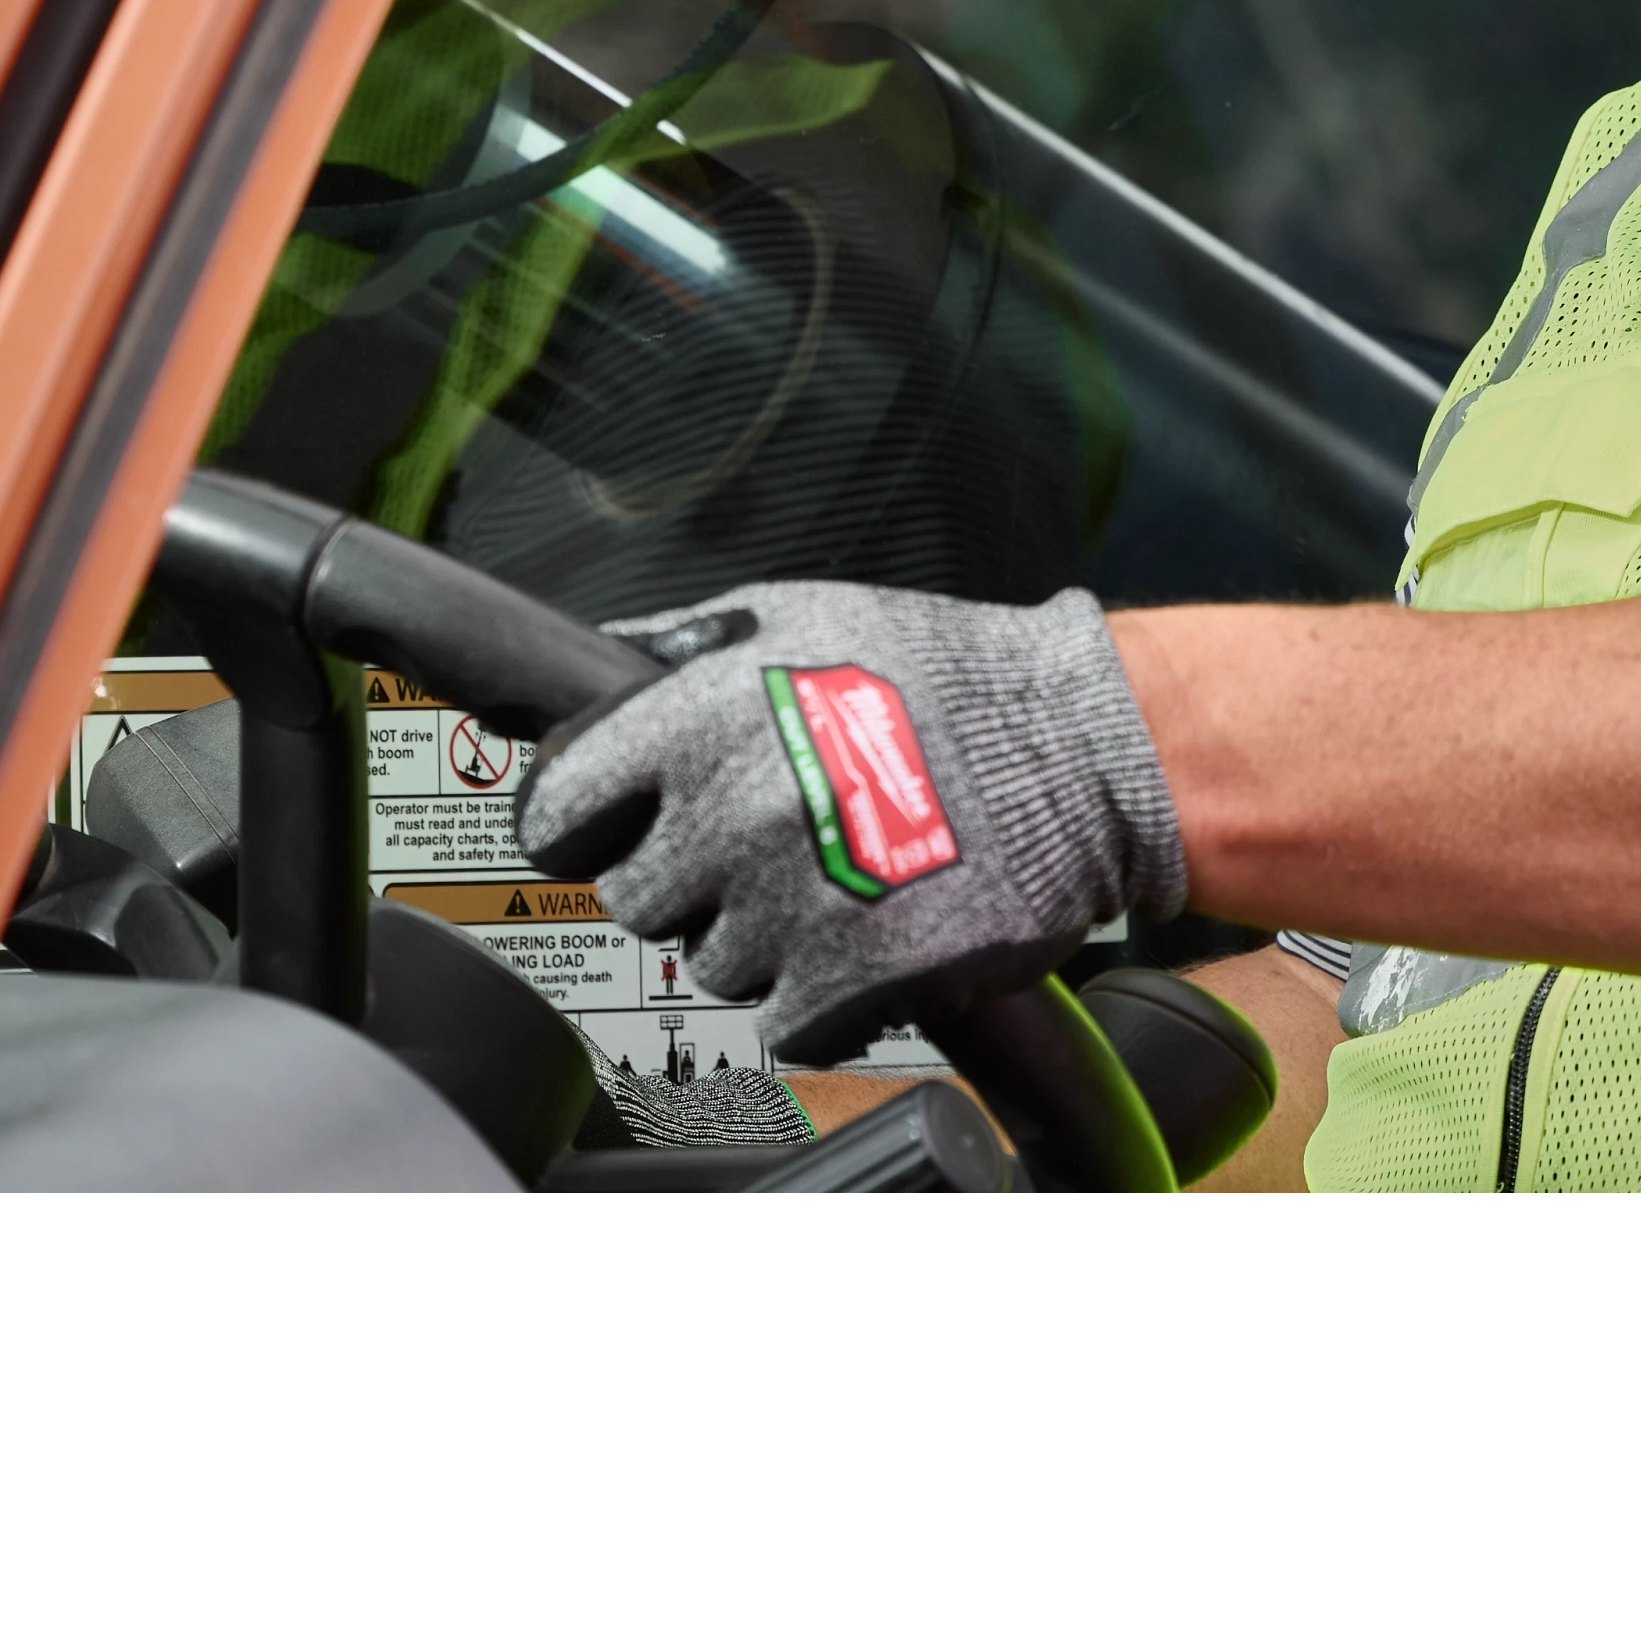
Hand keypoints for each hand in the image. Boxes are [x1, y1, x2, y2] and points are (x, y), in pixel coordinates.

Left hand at [515, 580, 1185, 1066]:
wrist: (1081, 746)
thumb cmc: (947, 675)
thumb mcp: (803, 614)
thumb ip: (683, 649)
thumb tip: (596, 664)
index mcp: (704, 717)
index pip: (558, 815)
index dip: (584, 825)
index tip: (613, 828)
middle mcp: (736, 811)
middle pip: (637, 901)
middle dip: (691, 881)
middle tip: (760, 846)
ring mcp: (794, 901)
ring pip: (713, 967)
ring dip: (762, 939)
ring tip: (832, 878)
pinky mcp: (856, 977)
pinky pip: (783, 1026)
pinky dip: (818, 998)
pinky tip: (862, 934)